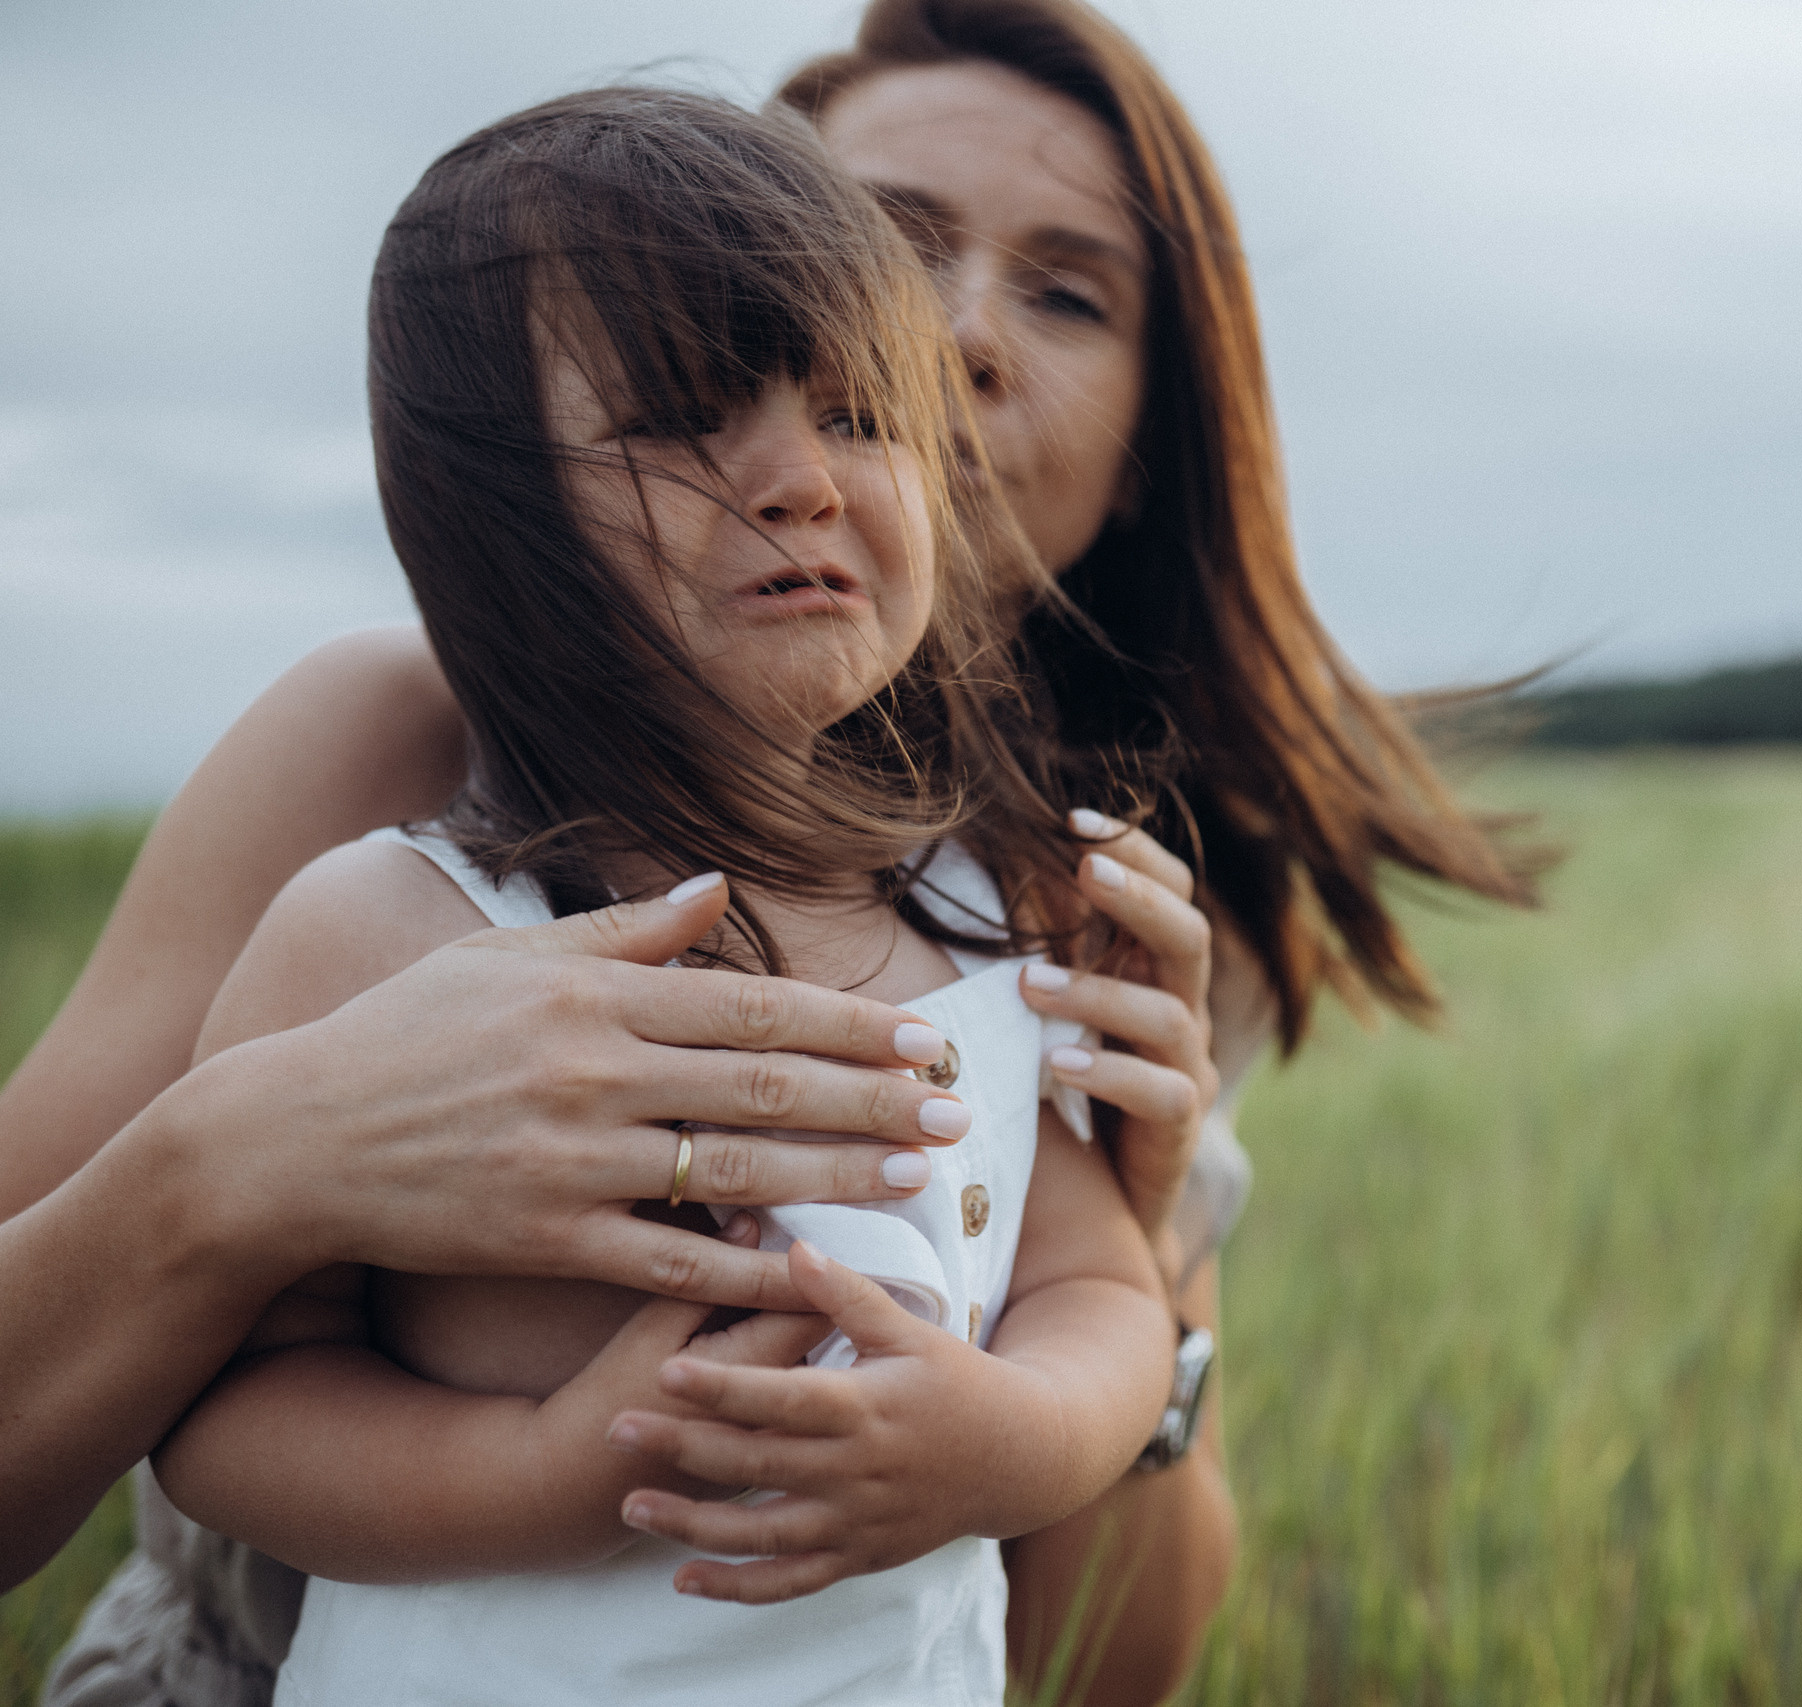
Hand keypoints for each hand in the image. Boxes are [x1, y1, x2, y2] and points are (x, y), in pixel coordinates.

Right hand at [190, 874, 968, 1310]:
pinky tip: (807, 1268)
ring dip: (837, 1180)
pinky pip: (663, 1259)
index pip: (752, 1008)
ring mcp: (569, 1159)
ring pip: (734, 1175)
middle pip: (765, 1089)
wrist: (287, 1138)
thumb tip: (713, 886)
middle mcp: (592, 1071)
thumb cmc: (405, 1035)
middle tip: (957, 1115)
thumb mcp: (505, 955)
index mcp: (593, 995)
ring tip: (918, 1182)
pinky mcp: (541, 1239)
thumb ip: (621, 931)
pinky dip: (737, 1268)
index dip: (848, 1028)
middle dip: (873, 1103)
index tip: (924, 1041)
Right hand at [527, 1216, 836, 1519]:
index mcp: (756, 1371)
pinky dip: (789, 1389)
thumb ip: (704, 1276)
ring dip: (807, 1347)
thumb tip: (750, 1225)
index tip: (808, 1245)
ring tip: (794, 1313)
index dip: (816, 1274)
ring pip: (816, 1383)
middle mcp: (778, 1415)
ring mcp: (773, 1447)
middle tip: (808, 1270)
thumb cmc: (604, 1403)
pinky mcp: (759, 1467)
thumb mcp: (648, 1330)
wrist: (572, 1490)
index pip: (817, 1308)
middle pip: (825, 1345)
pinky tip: (766, 1365)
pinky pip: (793, 1418)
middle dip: (822, 1305)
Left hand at [607, 1243, 1064, 1603]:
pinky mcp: (858, 1557)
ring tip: (631, 1507)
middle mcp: (857, 1469)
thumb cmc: (960, 1381)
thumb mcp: (913, 1329)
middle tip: (615, 1430)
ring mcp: (856, 1521)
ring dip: (691, 1525)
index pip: (782, 1397)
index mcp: (867, 1406)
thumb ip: (848, 1293)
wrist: (1021, 1457)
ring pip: (761, 1532)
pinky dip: (736, 1588)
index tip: (665, 1371)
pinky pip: (789, 1582)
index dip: (723, 1387)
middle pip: (756, 1463)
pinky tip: (682, 1581)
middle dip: (682, 1448)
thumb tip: (793, 1246)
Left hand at [1018, 811, 1216, 1252]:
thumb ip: (1036, 948)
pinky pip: (1161, 1095)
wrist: (1106, 1206)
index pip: (1171, 892)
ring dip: (1100, 992)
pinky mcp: (1177, 1131)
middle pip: (1189, 937)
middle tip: (1084, 869)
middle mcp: (1184, 1012)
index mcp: (1156, 973)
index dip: (1134, 850)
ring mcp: (1187, 1072)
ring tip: (1031, 984)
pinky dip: (1109, 1073)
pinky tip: (1056, 1062)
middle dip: (1139, 898)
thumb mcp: (1053, 1009)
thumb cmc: (1066, 1091)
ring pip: (1170, 1017)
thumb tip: (978, 865)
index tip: (1075, 819)